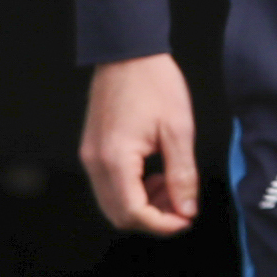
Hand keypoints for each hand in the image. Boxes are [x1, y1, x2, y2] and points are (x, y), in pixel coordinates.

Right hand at [81, 53, 199, 235]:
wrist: (127, 52)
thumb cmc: (154, 83)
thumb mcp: (179, 130)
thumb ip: (182, 175)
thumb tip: (186, 211)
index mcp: (115, 159)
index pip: (134, 213)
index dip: (163, 224)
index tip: (187, 219)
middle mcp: (95, 162)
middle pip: (119, 215)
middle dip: (153, 218)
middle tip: (182, 205)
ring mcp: (90, 156)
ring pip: (113, 203)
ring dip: (143, 205)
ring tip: (170, 186)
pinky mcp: (92, 149)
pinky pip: (109, 185)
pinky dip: (132, 191)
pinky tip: (154, 175)